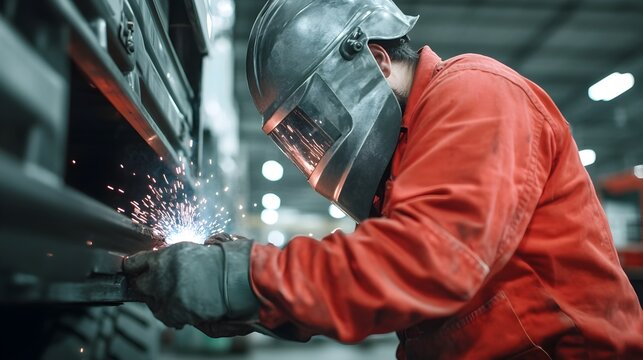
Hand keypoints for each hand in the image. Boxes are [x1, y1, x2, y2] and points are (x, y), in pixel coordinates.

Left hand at [123, 238, 258, 328]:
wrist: (240, 278)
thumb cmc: (223, 261)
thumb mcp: (193, 250)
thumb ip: (173, 257)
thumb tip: (162, 263)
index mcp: (165, 255)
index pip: (135, 262)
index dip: (135, 266)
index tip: (135, 269)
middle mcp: (162, 274)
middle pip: (140, 284)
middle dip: (147, 284)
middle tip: (159, 285)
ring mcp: (167, 295)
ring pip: (152, 302)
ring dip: (161, 300)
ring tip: (177, 297)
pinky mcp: (176, 312)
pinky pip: (166, 316)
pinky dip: (173, 314)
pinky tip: (184, 308)